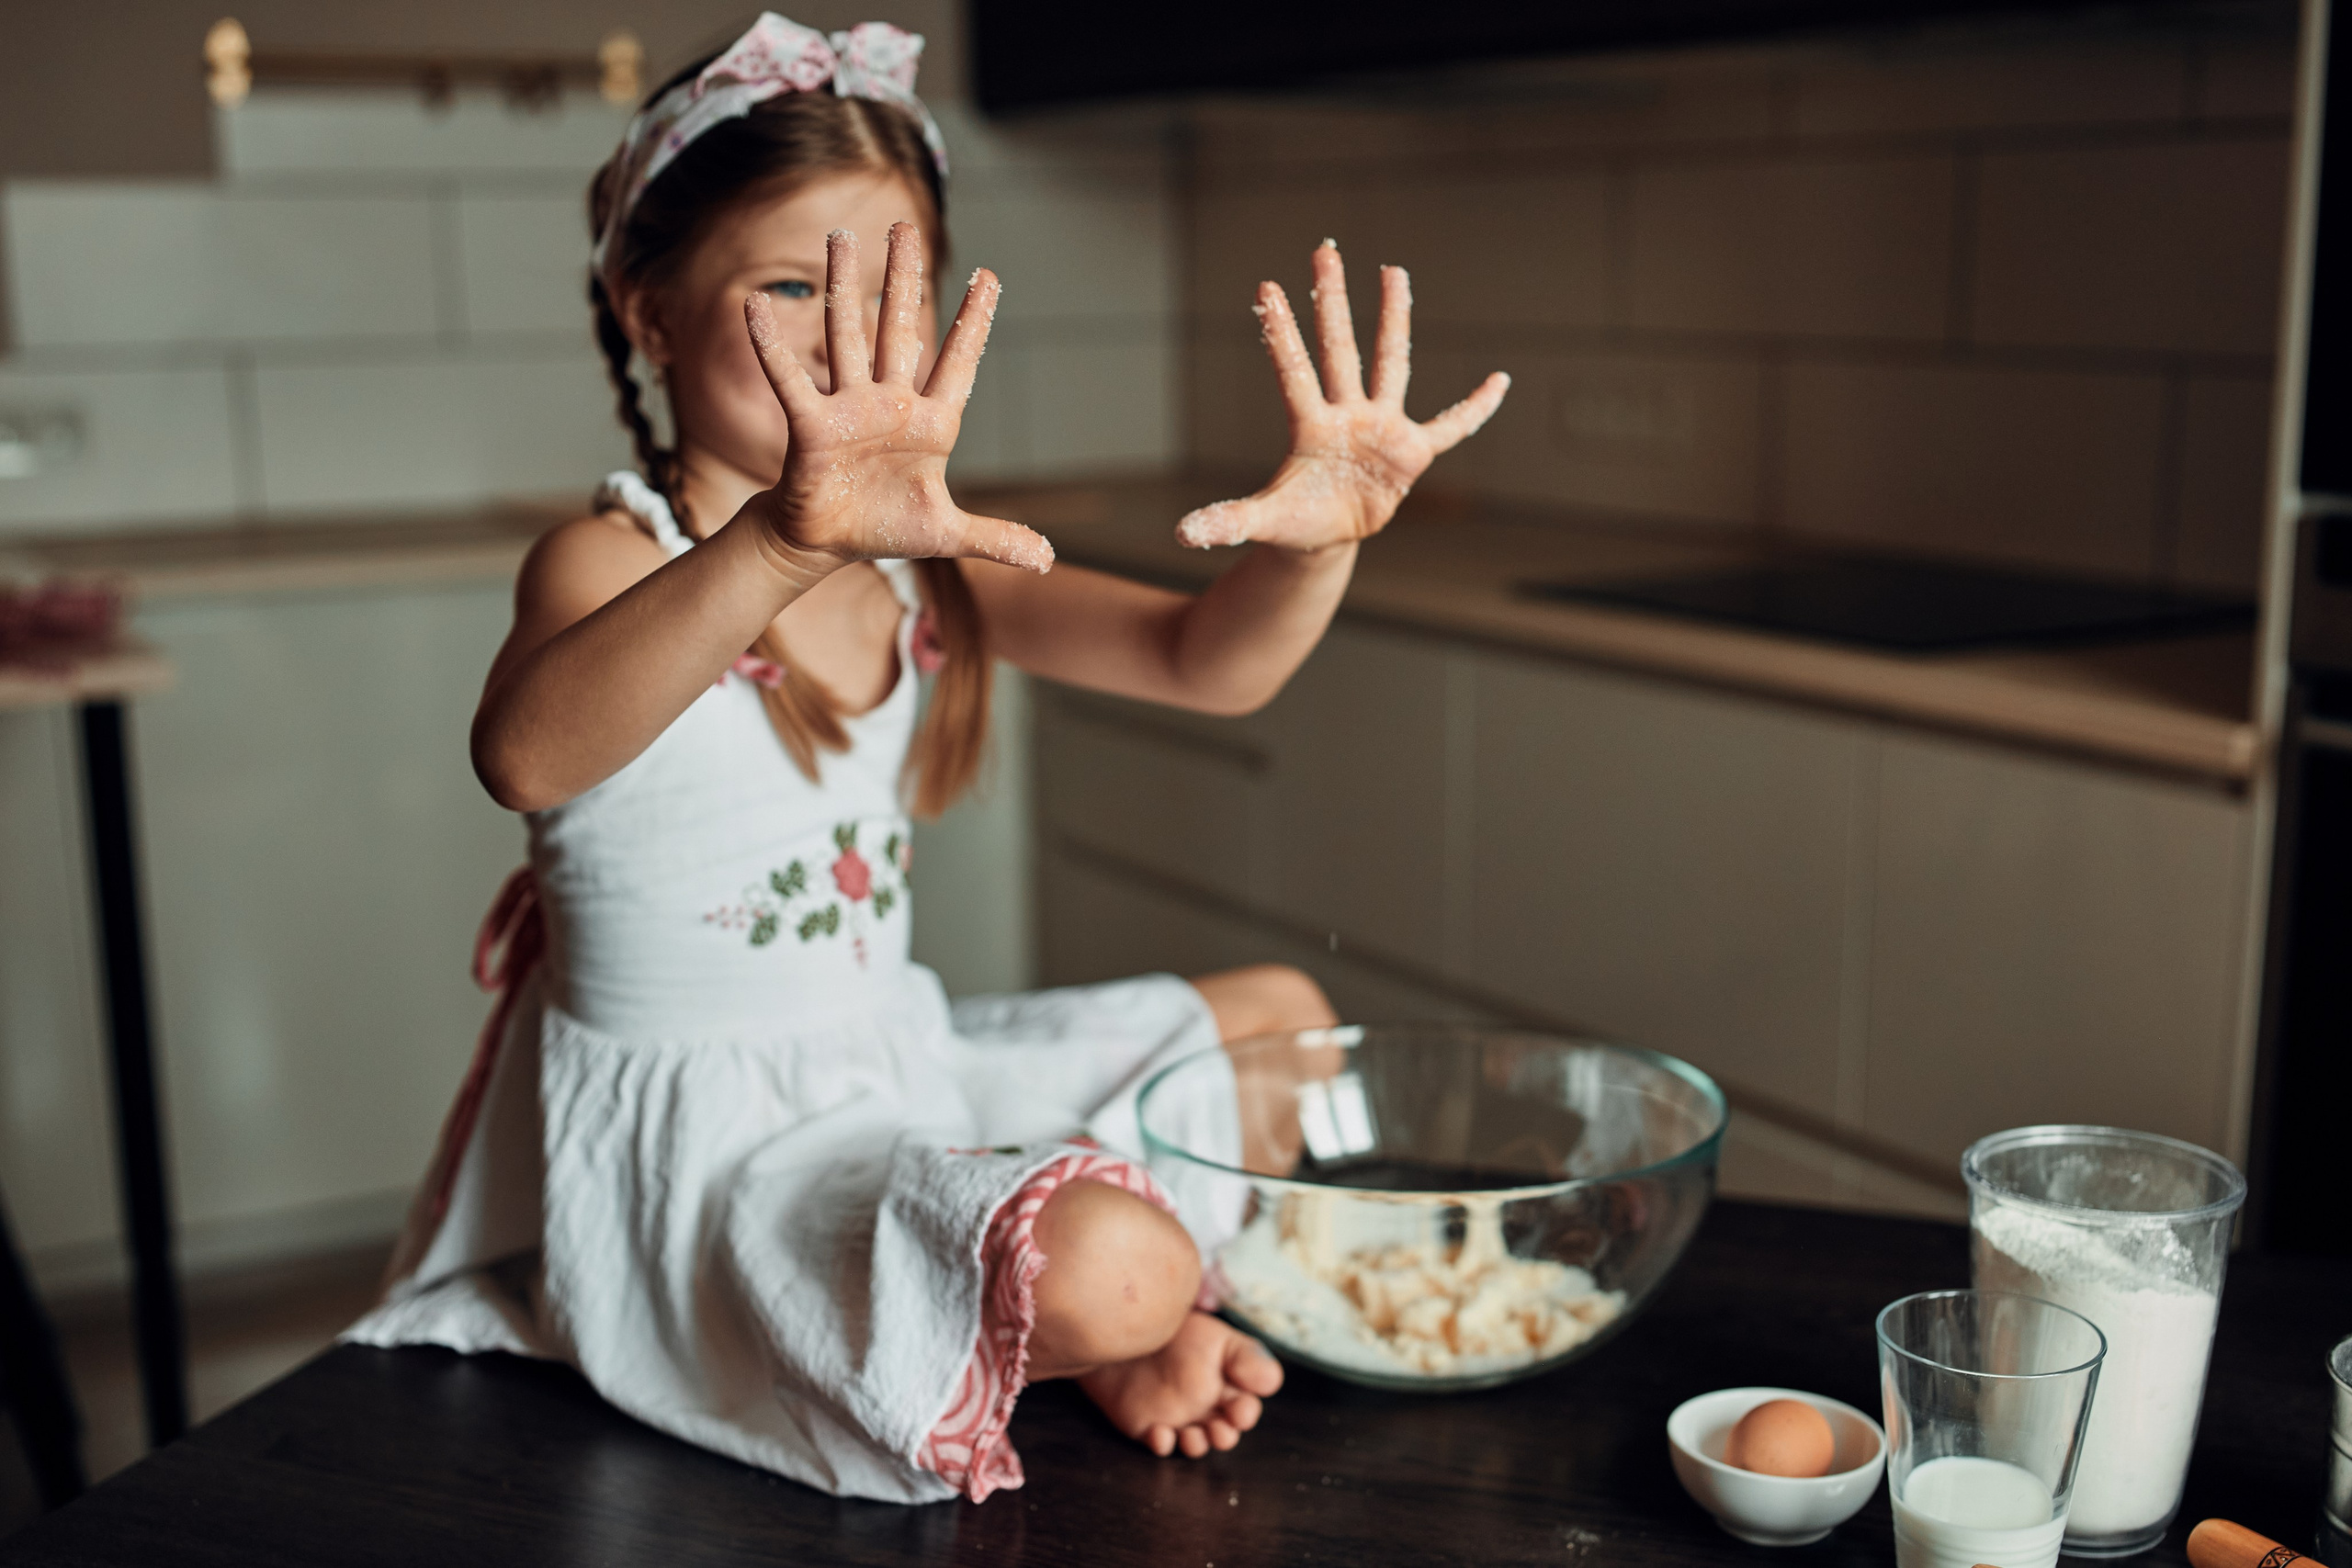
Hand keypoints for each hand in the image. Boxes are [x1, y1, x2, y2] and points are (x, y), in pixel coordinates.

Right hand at [743, 223, 1051, 573]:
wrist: (828, 543)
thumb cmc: (885, 528)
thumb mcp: (948, 535)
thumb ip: (996, 539)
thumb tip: (1046, 559)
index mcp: (932, 423)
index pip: (959, 362)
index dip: (973, 322)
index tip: (989, 275)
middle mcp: (891, 403)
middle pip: (899, 328)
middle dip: (903, 278)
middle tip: (904, 227)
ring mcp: (850, 408)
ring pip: (847, 336)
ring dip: (842, 286)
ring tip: (838, 236)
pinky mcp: (812, 425)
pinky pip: (790, 379)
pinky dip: (773, 345)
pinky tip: (756, 306)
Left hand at [1176, 241, 1508, 550]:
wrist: (1326, 535)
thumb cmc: (1295, 520)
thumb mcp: (1262, 523)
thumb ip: (1227, 522)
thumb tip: (1182, 534)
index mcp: (1310, 427)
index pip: (1295, 370)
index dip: (1283, 333)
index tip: (1268, 287)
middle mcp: (1346, 415)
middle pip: (1340, 348)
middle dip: (1332, 299)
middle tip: (1324, 248)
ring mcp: (1381, 427)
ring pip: (1391, 363)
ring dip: (1394, 319)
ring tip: (1392, 271)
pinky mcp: (1411, 452)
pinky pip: (1450, 427)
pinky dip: (1474, 410)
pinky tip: (1499, 382)